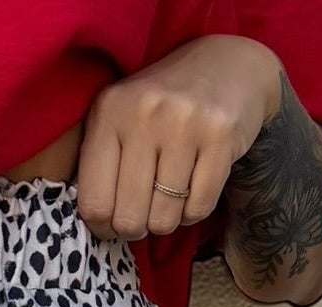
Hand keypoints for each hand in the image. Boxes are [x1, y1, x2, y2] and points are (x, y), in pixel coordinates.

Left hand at [77, 35, 283, 242]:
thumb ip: (99, 162)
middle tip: (144, 213)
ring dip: (167, 220)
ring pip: (164, 218)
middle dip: (136, 228)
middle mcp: (144, 114)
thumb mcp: (119, 116)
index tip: (112, 223)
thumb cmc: (162, 103)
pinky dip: (194, 212)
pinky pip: (199, 208)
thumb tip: (94, 224)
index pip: (94, 203)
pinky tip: (193, 189)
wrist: (227, 63)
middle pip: (129, 218)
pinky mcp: (221, 135)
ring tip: (169, 196)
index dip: (103, 227)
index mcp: (108, 111)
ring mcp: (184, 123)